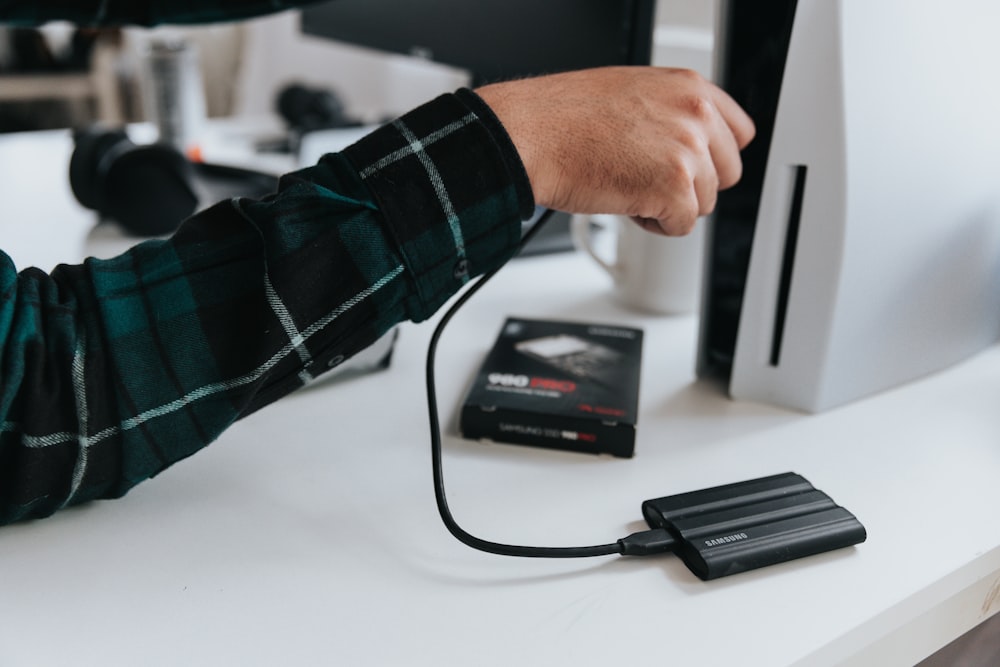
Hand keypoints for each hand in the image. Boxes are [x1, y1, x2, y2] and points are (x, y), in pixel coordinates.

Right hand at [476, 67, 754, 235]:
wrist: (532, 136)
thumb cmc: (562, 118)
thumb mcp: (630, 93)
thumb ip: (670, 113)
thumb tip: (688, 142)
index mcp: (689, 87)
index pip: (738, 133)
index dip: (711, 158)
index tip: (691, 168)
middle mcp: (696, 115)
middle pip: (726, 174)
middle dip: (691, 186)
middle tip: (648, 180)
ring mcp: (688, 152)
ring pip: (704, 203)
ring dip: (667, 206)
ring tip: (627, 186)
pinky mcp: (673, 188)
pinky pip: (682, 226)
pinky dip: (653, 225)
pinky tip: (625, 203)